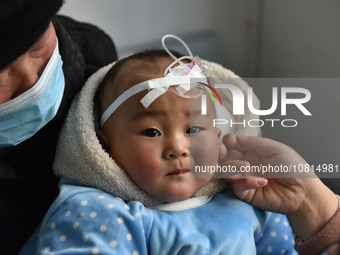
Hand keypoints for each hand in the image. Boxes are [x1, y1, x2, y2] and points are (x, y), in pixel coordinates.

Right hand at [221, 133, 337, 238]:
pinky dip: (246, 182)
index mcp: (253, 151)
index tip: (230, 141)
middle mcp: (246, 164)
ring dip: (233, 166)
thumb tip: (236, 137)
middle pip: (225, 156)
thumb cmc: (294, 168)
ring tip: (246, 167)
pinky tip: (261, 181)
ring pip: (227, 170)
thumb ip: (255, 142)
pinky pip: (237, 186)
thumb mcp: (276, 148)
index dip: (228, 141)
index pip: (233, 144)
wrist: (304, 191)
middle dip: (222, 152)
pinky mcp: (246, 193)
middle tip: (224, 151)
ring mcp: (245, 178)